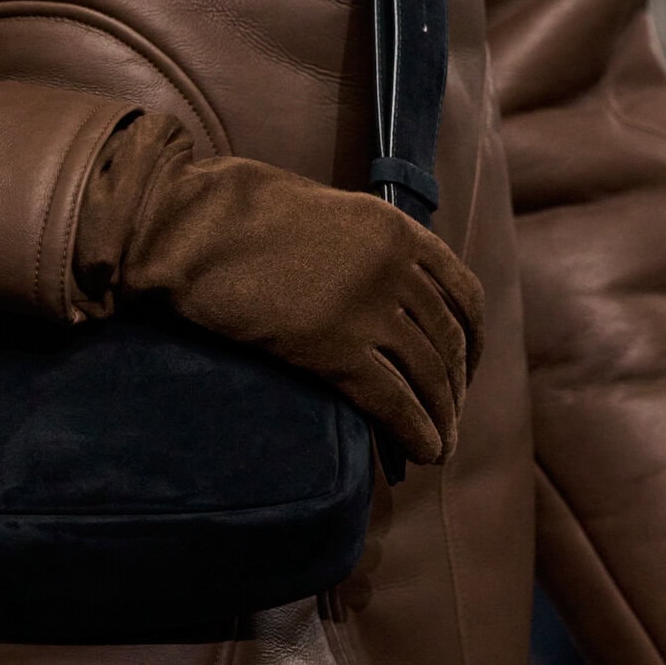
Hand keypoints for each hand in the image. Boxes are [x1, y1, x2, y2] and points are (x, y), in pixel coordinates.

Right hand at [74, 116, 482, 462]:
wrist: (192, 225)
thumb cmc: (239, 212)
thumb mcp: (321, 212)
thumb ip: (359, 245)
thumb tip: (376, 285)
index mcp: (395, 228)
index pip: (463, 292)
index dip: (473, 339)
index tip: (468, 366)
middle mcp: (394, 267)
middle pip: (447, 340)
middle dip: (455, 387)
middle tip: (451, 417)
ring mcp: (368, 307)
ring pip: (428, 375)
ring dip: (442, 418)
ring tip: (442, 448)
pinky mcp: (335, 347)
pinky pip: (394, 400)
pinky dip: (416, 431)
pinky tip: (424, 453)